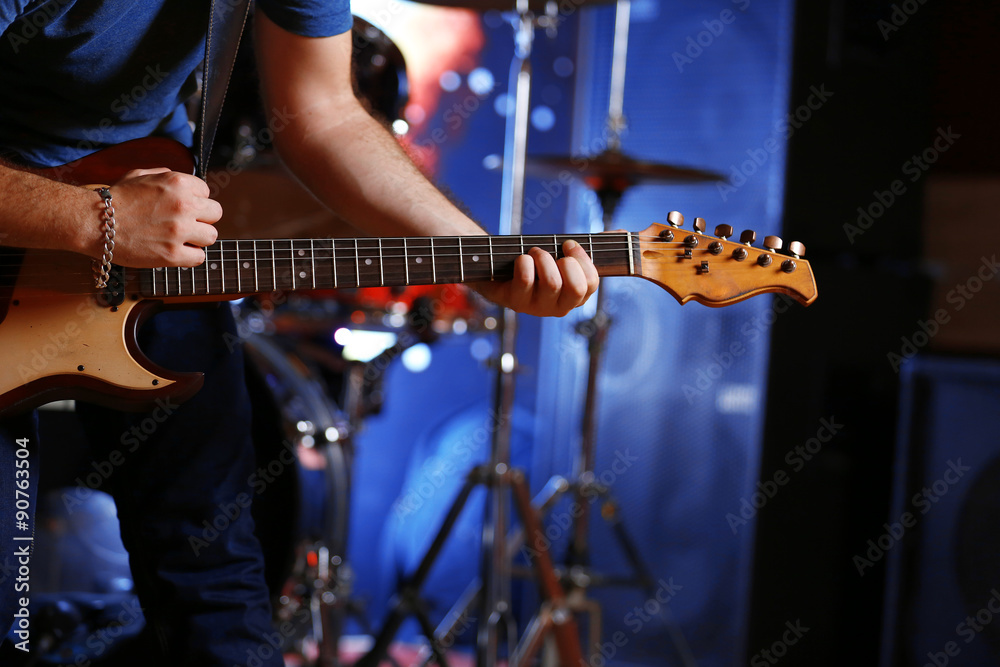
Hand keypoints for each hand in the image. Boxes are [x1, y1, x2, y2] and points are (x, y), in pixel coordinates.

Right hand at [102, 168, 220, 266]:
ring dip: (197, 238)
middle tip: (185, 224)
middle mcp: (183, 205)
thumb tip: (187, 183)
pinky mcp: (172, 254)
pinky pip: (199, 257)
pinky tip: (175, 252)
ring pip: (211, 236)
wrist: (94, 221)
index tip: (181, 207)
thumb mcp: (141, 175)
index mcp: (178, 183)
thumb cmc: (116, 199)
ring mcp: (179, 231)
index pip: (206, 192)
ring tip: (179, 238)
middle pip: (215, 213)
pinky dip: (189, 256)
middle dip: (202, 218)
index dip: (195, 200)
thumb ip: (167, 176)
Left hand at [472, 240, 599, 316]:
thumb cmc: (533, 261)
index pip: (591, 284)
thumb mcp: (561, 254)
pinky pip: (527, 280)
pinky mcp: (514, 302)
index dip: (583, 260)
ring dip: (543, 258)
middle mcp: (557, 307)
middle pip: (576, 288)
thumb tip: (622, 233)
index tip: (569, 245)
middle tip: (551, 252)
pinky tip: (521, 259)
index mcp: (573, 297)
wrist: (495, 267)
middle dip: (566, 261)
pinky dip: (525, 262)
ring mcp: (536, 308)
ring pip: (553, 283)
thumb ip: (590, 246)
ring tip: (533, 253)